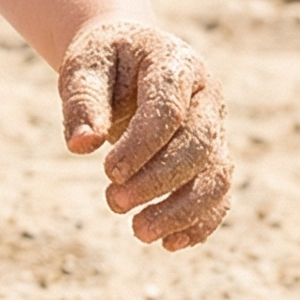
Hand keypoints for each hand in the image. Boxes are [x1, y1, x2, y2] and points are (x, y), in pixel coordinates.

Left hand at [59, 16, 232, 250]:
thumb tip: (81, 145)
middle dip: (158, 181)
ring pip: (217, 176)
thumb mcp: (84, 66)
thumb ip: (82, 101)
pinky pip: (219, 194)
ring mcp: (216, 126)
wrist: (127, 55)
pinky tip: (169, 243)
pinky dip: (200, 222)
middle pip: (199, 146)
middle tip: (113, 202)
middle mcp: (206, 96)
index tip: (108, 172)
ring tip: (140, 232)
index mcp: (175, 65)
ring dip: (182, 211)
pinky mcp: (214, 155)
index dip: (142, 145)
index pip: (169, 110)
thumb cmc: (103, 62)